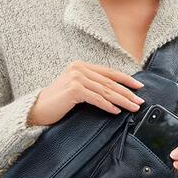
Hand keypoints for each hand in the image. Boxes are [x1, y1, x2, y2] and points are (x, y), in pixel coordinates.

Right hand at [27, 61, 145, 125]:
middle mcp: (79, 68)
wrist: (37, 109)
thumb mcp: (77, 89)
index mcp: (81, 65)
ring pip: (106, 91)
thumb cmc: (58, 102)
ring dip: (122, 101)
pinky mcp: (74, 89)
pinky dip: (108, 106)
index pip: (109, 72)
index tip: (139, 87)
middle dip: (127, 93)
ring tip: (133, 108)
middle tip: (140, 102)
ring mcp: (76, 77)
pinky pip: (96, 99)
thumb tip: (117, 93)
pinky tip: (116, 111)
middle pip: (110, 82)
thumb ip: (93, 86)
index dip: (126, 79)